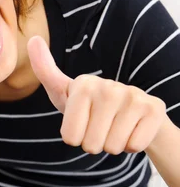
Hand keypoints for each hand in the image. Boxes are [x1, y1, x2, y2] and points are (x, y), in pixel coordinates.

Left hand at [27, 36, 166, 153]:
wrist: (132, 112)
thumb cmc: (90, 105)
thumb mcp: (64, 91)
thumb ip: (45, 70)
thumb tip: (32, 39)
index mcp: (83, 84)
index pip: (70, 137)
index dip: (76, 137)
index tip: (82, 122)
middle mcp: (109, 87)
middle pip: (91, 144)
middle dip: (94, 143)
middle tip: (101, 127)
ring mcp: (133, 96)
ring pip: (113, 147)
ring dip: (114, 144)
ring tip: (116, 127)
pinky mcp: (153, 109)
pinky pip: (135, 146)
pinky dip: (132, 145)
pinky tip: (132, 129)